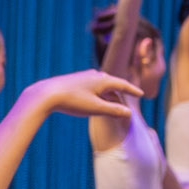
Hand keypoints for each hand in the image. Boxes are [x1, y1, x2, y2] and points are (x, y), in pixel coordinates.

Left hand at [24, 69, 146, 120]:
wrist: (47, 94)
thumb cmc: (73, 101)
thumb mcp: (95, 108)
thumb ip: (113, 111)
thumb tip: (129, 114)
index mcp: (103, 80)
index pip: (123, 85)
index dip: (132, 90)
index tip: (141, 94)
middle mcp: (95, 75)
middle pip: (113, 84)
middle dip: (121, 91)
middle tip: (129, 97)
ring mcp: (84, 77)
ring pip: (102, 84)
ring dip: (109, 92)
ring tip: (113, 100)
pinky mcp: (75, 80)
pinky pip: (92, 86)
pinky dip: (99, 92)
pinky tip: (94, 97)